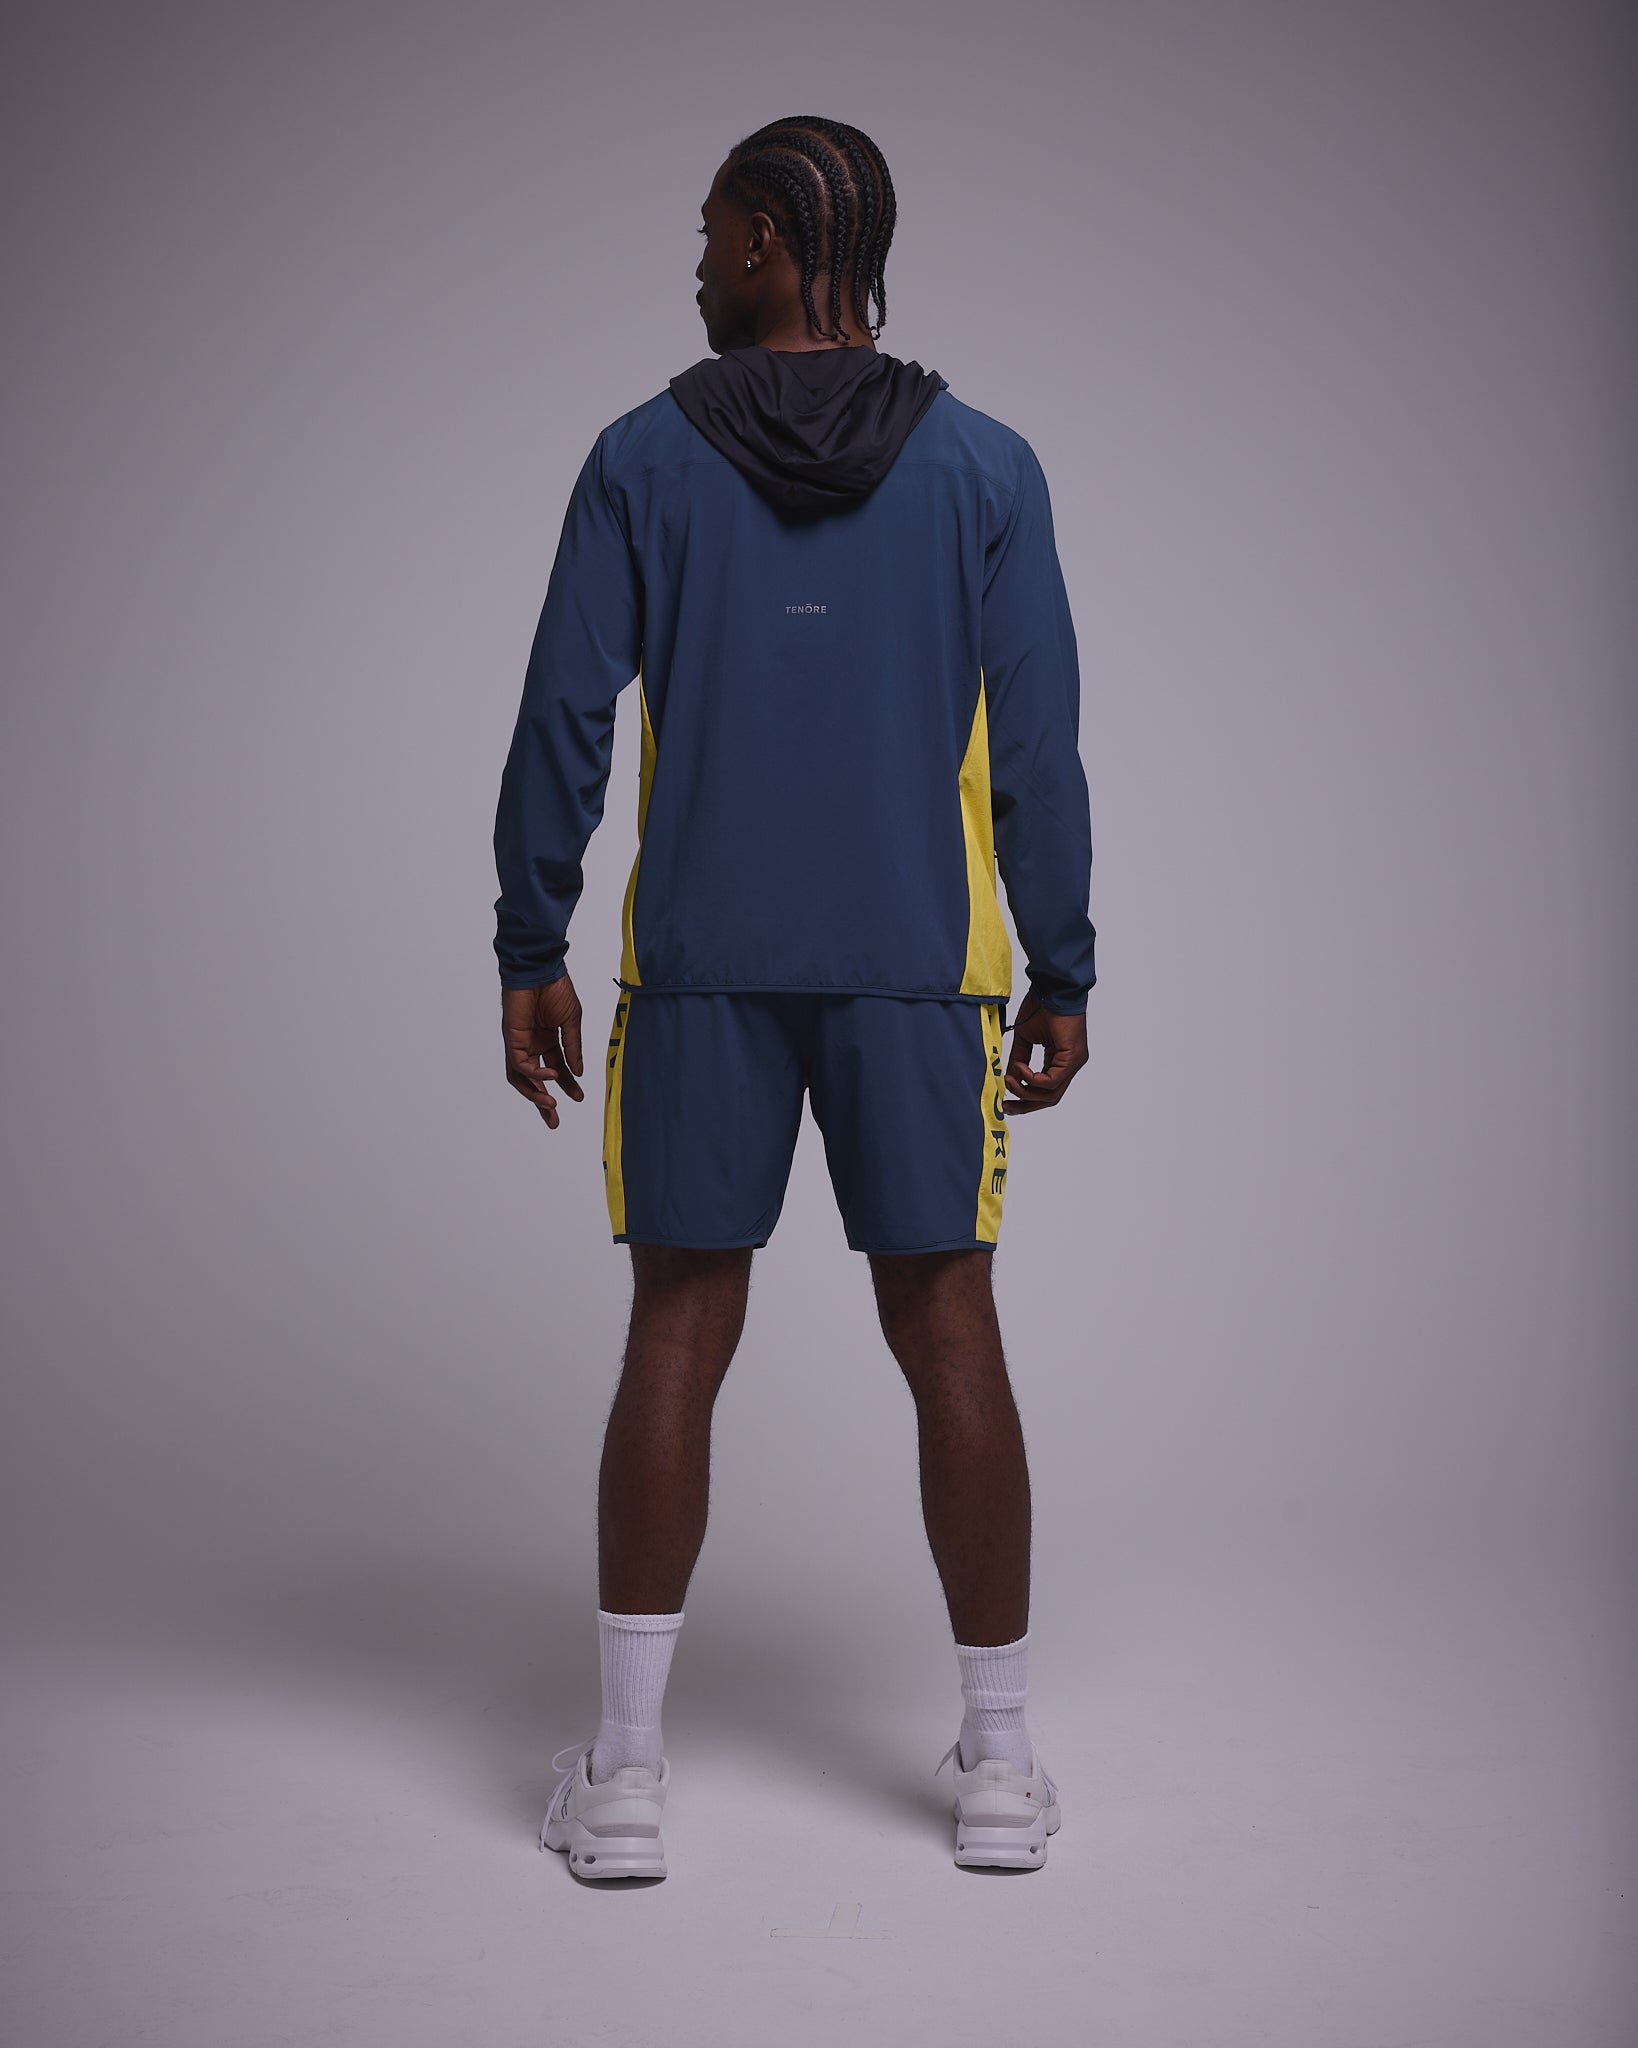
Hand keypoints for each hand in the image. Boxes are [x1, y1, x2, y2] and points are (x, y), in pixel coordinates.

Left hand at [502, 974, 585, 1128]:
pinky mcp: (512, 1038)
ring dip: (535, 1094)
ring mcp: (520, 1042)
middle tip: (554, 1121)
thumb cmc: (556, 989)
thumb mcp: (571, 1023)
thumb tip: (578, 1073)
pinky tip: (552, 1076)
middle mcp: (531, 1044)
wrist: (541, 968)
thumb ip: (573, 1048)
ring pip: (522, 1077)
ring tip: (551, 1106)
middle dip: (544, 1102)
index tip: (579, 1098)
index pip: (557, 1069)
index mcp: (547, 1039)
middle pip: (535, 1080)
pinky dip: (535, 1073)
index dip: (567, 1085)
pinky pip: (520, 1063)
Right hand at [1002, 990, 1087, 1114]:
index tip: (1006, 1101)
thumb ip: (1019, 1060)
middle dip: (1026, 1104)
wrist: (1052, 987)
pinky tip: (1021, 1069)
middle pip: (1050, 1098)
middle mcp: (1069, 1064)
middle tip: (1006, 1106)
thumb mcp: (1025, 1038)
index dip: (1025, 1099)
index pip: (1045, 1089)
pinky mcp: (1073, 1057)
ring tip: (1010, 1080)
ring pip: (1051, 1093)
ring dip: (1026, 1091)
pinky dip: (1033, 1079)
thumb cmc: (1041, 1006)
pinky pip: (1052, 1080)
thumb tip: (1010, 1079)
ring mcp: (1074, 1062)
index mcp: (1060, 1060)